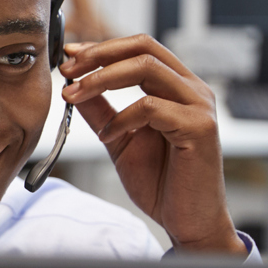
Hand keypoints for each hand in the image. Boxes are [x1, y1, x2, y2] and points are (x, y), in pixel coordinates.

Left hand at [59, 35, 246, 255]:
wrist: (187, 220)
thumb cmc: (161, 182)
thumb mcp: (118, 139)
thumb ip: (99, 111)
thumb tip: (72, 84)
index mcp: (176, 88)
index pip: (141, 48)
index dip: (102, 48)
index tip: (69, 55)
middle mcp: (192, 90)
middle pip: (144, 47)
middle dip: (99, 54)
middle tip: (67, 69)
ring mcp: (199, 106)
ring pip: (146, 68)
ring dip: (101, 79)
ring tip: (74, 95)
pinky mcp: (200, 128)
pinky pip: (151, 107)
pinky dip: (121, 117)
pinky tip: (106, 135)